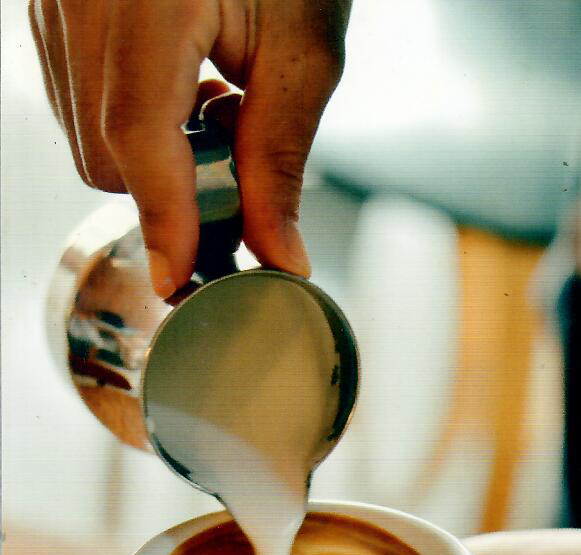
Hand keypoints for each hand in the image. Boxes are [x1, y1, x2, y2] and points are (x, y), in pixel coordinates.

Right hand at [29, 0, 350, 294]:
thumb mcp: (303, 52)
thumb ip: (280, 162)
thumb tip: (277, 255)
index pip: (139, 134)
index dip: (163, 218)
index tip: (180, 279)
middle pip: (104, 154)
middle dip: (168, 188)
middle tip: (231, 160)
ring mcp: (58, 4)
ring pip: (85, 139)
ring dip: (151, 159)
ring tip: (210, 105)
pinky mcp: (56, 12)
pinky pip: (77, 105)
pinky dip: (130, 126)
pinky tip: (178, 88)